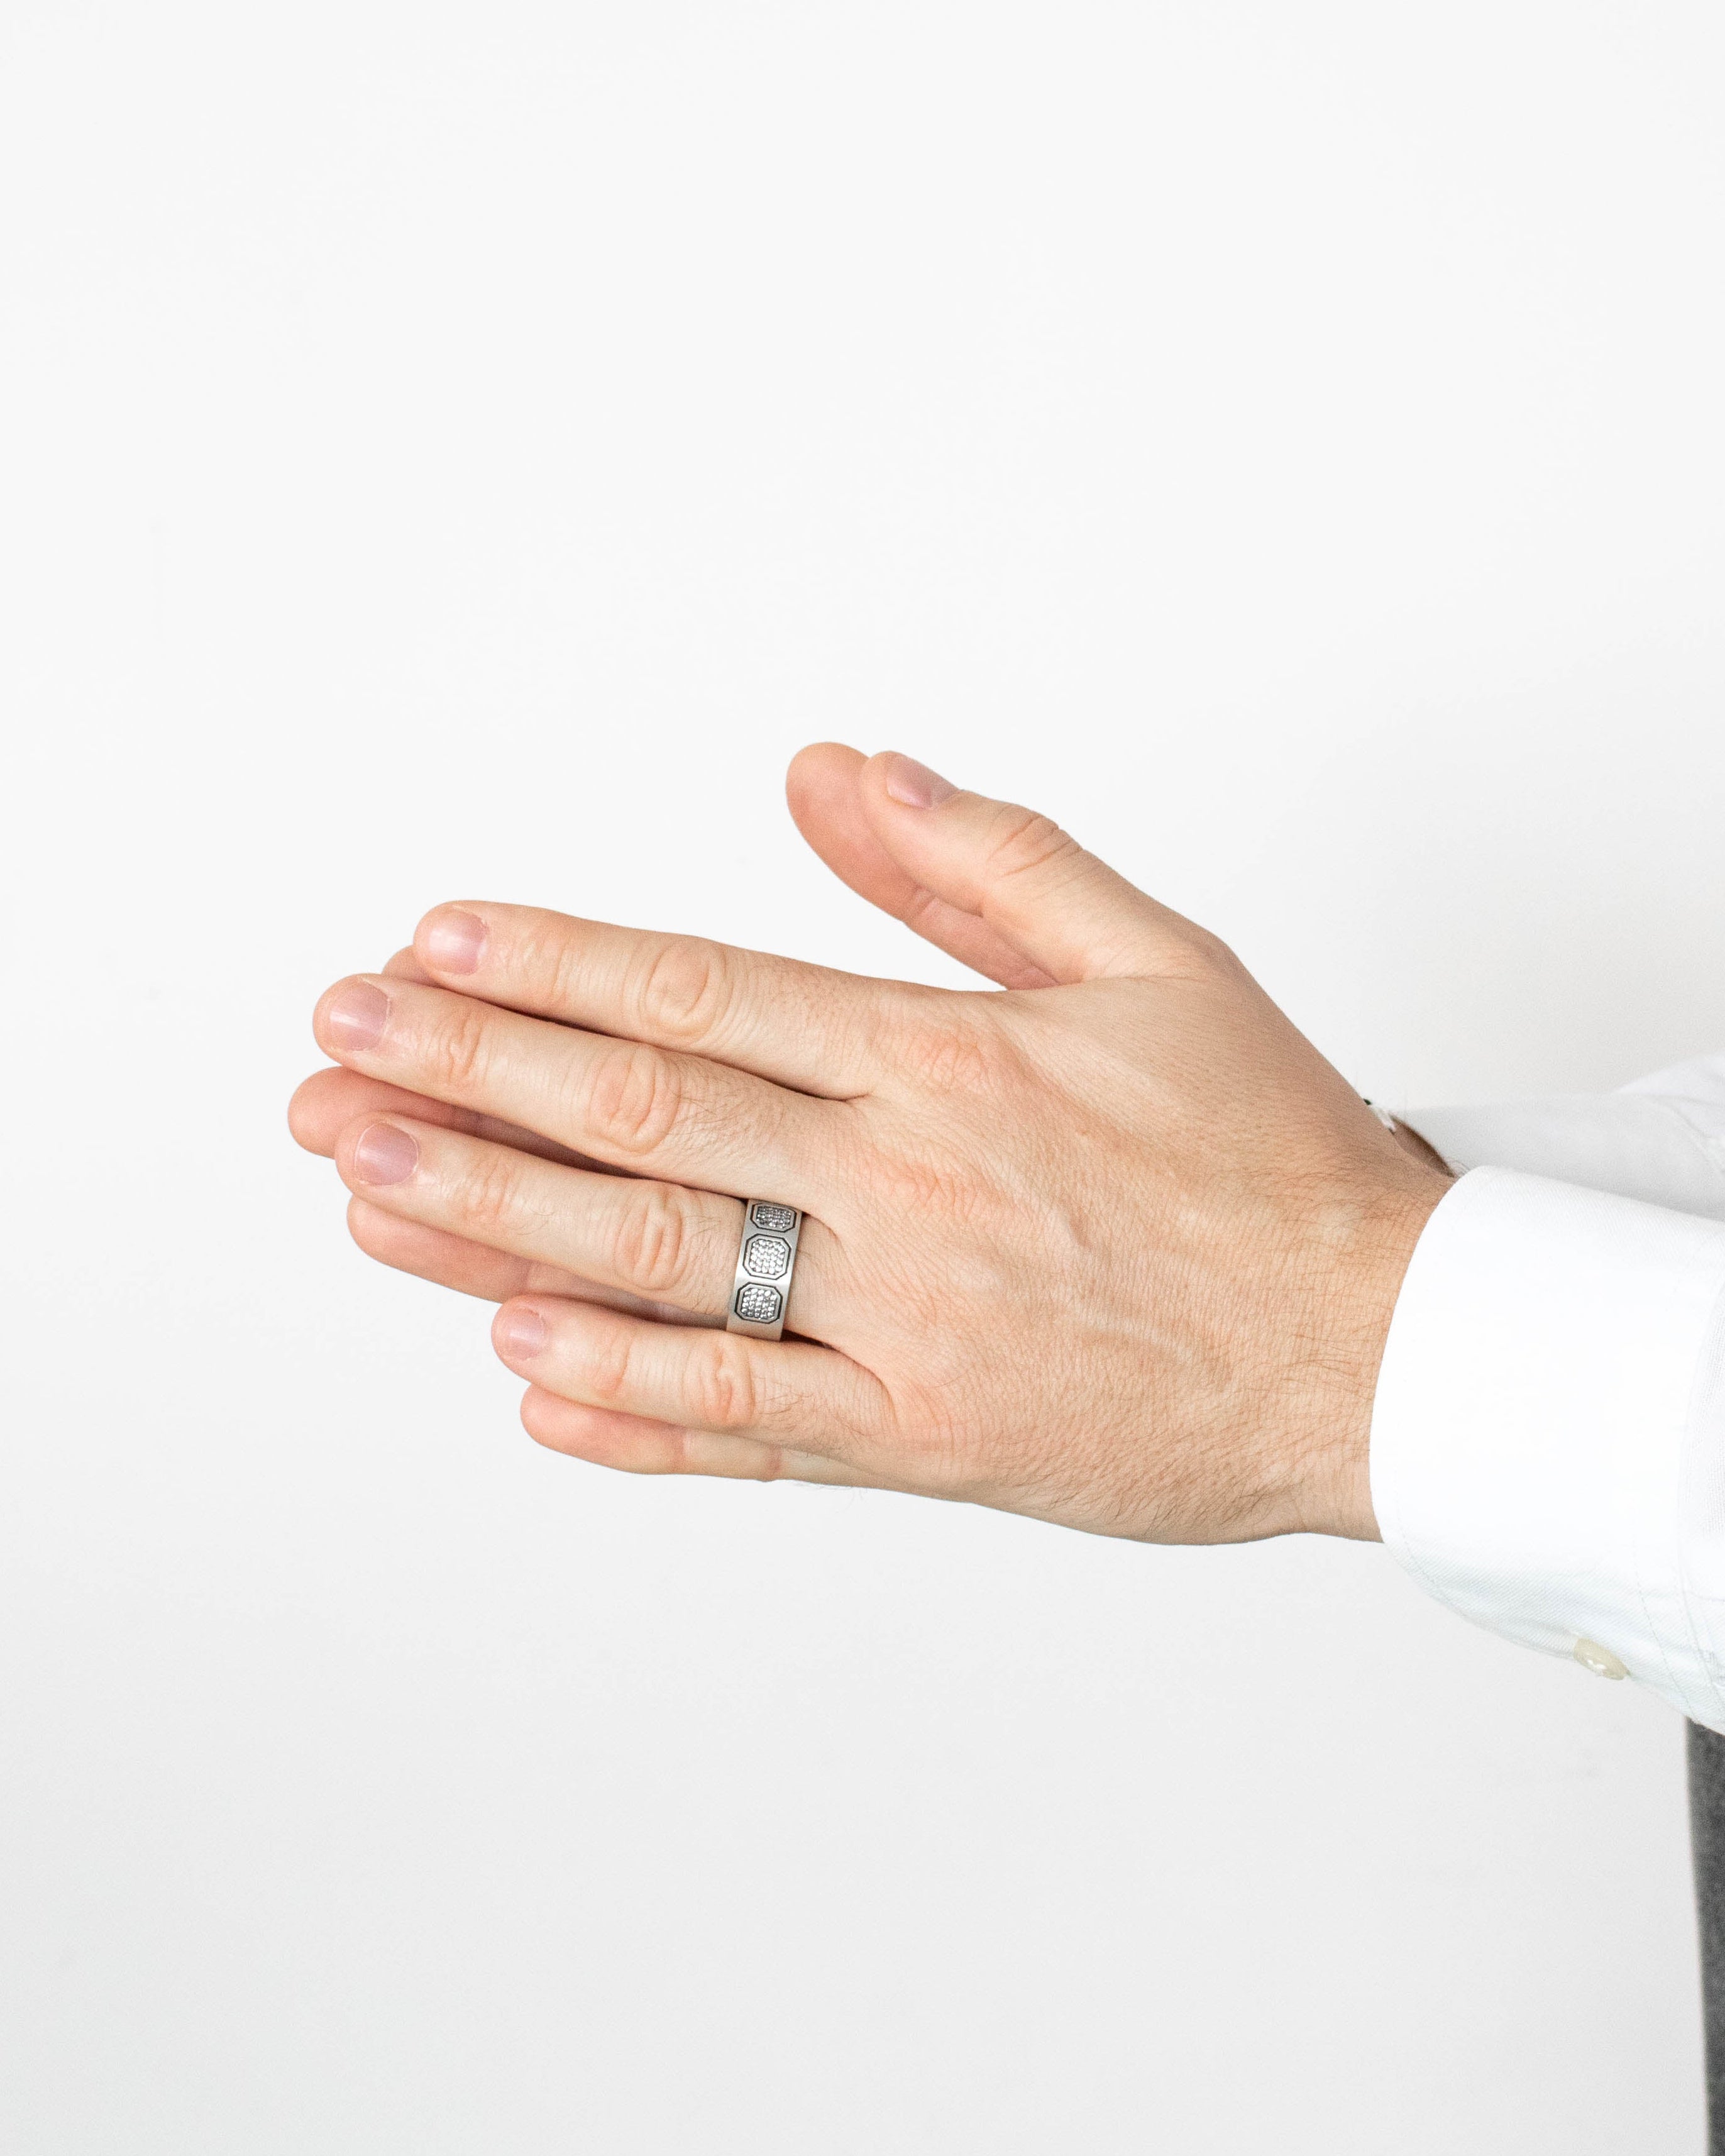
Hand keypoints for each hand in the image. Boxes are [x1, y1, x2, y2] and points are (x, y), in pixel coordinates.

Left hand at [291, 751, 1448, 1541]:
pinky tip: (517, 1378)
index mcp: (949, 1061)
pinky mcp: (928, 1442)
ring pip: (661, 1276)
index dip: (550, 964)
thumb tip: (835, 772)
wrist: (1379, 1348)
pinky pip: (749, 1425)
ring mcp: (909, 1327)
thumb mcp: (1153, 961)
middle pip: (645, 1120)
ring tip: (367, 1187)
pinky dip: (627, 1407)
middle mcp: (909, 1190)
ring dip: (494, 1230)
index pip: (704, 992)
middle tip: (334, 1052)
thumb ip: (984, 859)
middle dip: (471, 1078)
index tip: (431, 942)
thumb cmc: (1270, 1152)